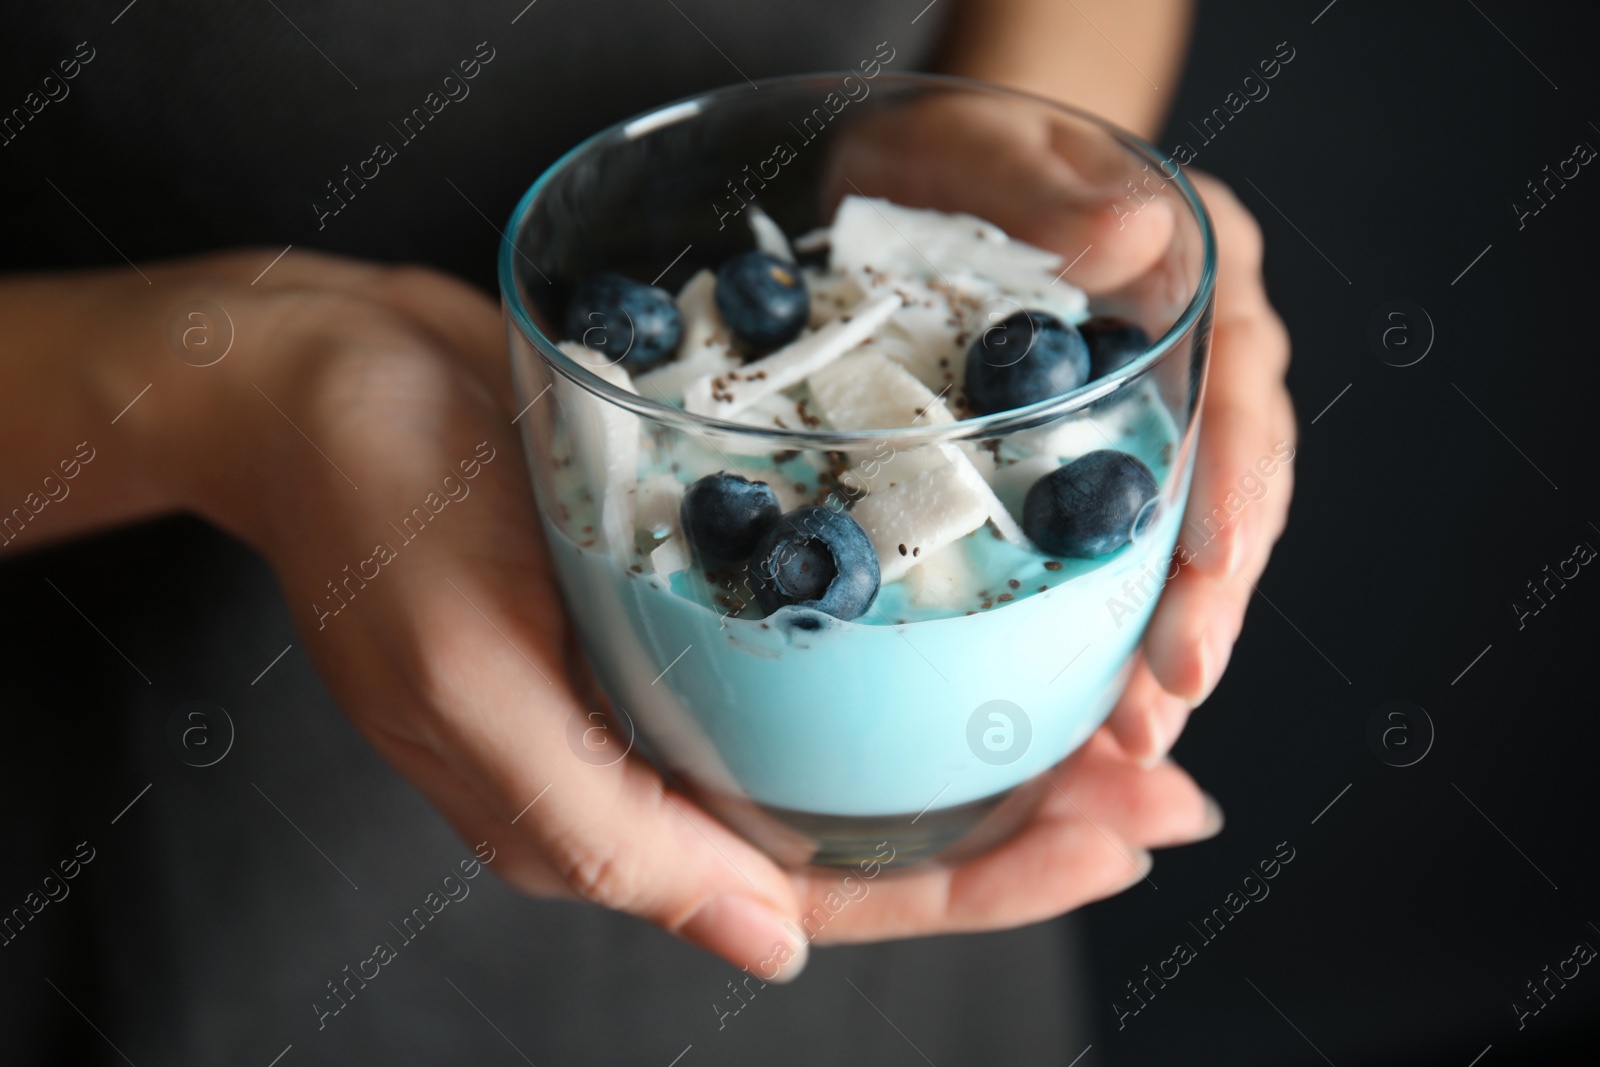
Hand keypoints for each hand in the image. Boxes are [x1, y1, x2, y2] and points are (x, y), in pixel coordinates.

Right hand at [81, 242, 1219, 982]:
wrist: (318, 372)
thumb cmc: (370, 510)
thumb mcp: (463, 678)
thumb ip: (602, 828)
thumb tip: (765, 948)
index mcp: (611, 814)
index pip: (828, 889)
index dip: (982, 881)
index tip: (1114, 840)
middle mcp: (662, 757)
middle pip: (873, 818)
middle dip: (1030, 814)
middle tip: (1166, 782)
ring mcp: (680, 672)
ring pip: (867, 736)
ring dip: (998, 728)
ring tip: (1130, 707)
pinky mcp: (689, 585)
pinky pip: (831, 640)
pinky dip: (926, 638)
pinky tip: (1006, 615)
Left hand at [826, 95, 1293, 767]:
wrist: (932, 178)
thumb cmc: (963, 154)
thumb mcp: (989, 150)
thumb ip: (1054, 192)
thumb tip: (1133, 237)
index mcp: (1198, 272)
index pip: (1243, 379)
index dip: (1237, 477)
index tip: (1215, 566)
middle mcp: (1196, 355)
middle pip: (1230, 487)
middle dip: (1205, 602)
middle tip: (1165, 702)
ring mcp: (1154, 415)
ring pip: (1183, 539)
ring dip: (1161, 640)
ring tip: (1130, 736)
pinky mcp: (1095, 461)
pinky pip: (1118, 553)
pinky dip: (1106, 628)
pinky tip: (1084, 703)